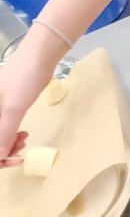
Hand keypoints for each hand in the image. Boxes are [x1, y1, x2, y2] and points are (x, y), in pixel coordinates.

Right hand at [0, 48, 57, 166]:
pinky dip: (11, 133)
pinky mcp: (6, 104)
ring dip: (7, 142)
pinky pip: (3, 125)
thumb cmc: (24, 79)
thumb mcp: (13, 108)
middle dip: (1, 149)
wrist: (39, 55)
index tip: (9, 161)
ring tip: (24, 141)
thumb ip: (4, 133)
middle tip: (19, 153)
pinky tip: (23, 135)